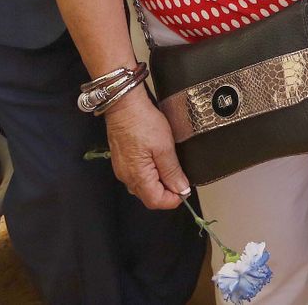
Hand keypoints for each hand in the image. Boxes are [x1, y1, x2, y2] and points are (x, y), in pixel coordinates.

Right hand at [103, 90, 189, 209]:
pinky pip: (138, 175)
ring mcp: (123, 169)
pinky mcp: (122, 160)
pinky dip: (151, 174)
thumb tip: (181, 189)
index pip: (156, 201)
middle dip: (167, 192)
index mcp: (137, 176)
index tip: (185, 190)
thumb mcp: (164, 147)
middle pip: (149, 196)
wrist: (124, 105)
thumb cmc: (142, 122)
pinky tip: (159, 161)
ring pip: (143, 186)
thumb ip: (172, 171)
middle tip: (181, 178)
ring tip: (171, 167)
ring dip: (159, 183)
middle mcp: (126, 176)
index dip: (173, 200)